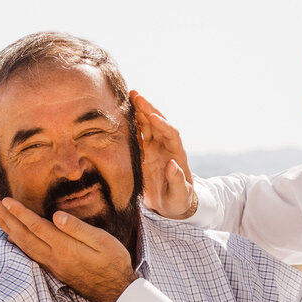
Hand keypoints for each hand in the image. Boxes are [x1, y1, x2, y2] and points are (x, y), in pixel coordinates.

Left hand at [0, 197, 137, 301]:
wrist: (116, 291)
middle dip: (8, 219)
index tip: (6, 201)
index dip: (19, 212)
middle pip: (24, 236)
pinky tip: (12, 239)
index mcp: (65, 247)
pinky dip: (18, 244)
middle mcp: (54, 257)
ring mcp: (52, 265)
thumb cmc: (113, 262)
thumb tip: (57, 215)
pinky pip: (30, 255)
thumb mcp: (102, 241)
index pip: (36, 226)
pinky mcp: (54, 270)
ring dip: (9, 230)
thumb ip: (78, 228)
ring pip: (25, 246)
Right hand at [132, 91, 195, 218]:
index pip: (171, 135)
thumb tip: (172, 165)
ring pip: (146, 125)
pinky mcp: (143, 154)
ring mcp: (154, 149)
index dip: (163, 125)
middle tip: (135, 94)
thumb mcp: (180, 195)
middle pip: (157, 123)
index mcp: (177, 155)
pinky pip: (136, 135)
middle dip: (148, 108)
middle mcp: (165, 147)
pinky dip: (130, 124)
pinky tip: (121, 114)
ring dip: (138, 111)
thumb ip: (177, 181)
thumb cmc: (179, 201)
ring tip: (128, 96)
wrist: (172, 206)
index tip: (153, 117)